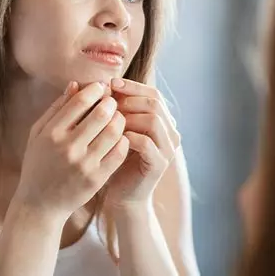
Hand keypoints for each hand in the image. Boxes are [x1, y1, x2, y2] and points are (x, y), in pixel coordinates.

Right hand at [13, 81, 130, 221]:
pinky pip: (119, 152)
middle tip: (113, 101)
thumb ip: (56, 109)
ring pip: (114, 132)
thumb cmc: (38, 163)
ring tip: (118, 117)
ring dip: (120, 120)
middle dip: (111, 102)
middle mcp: (68, 147)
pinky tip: (119, 137)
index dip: (95, 90)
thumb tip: (75, 85)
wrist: (40, 204)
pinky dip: (123, 140)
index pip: (80, 102)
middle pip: (101, 113)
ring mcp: (84, 164)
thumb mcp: (38, 134)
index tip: (101, 87)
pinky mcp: (97, 178)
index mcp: (52, 133)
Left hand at [104, 77, 180, 209]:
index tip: (110, 83)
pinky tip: (113, 137)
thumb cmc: (115, 157)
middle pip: (155, 103)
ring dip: (129, 116)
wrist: (121, 194)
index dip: (132, 86)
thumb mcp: (115, 128)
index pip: (153, 93)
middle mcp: (170, 132)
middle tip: (108, 101)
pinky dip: (128, 136)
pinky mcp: (159, 164)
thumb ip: (116, 107)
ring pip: (153, 120)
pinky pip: (147, 143)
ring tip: (109, 119)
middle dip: (130, 99)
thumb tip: (104, 82)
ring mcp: (168, 149)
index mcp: (162, 120)